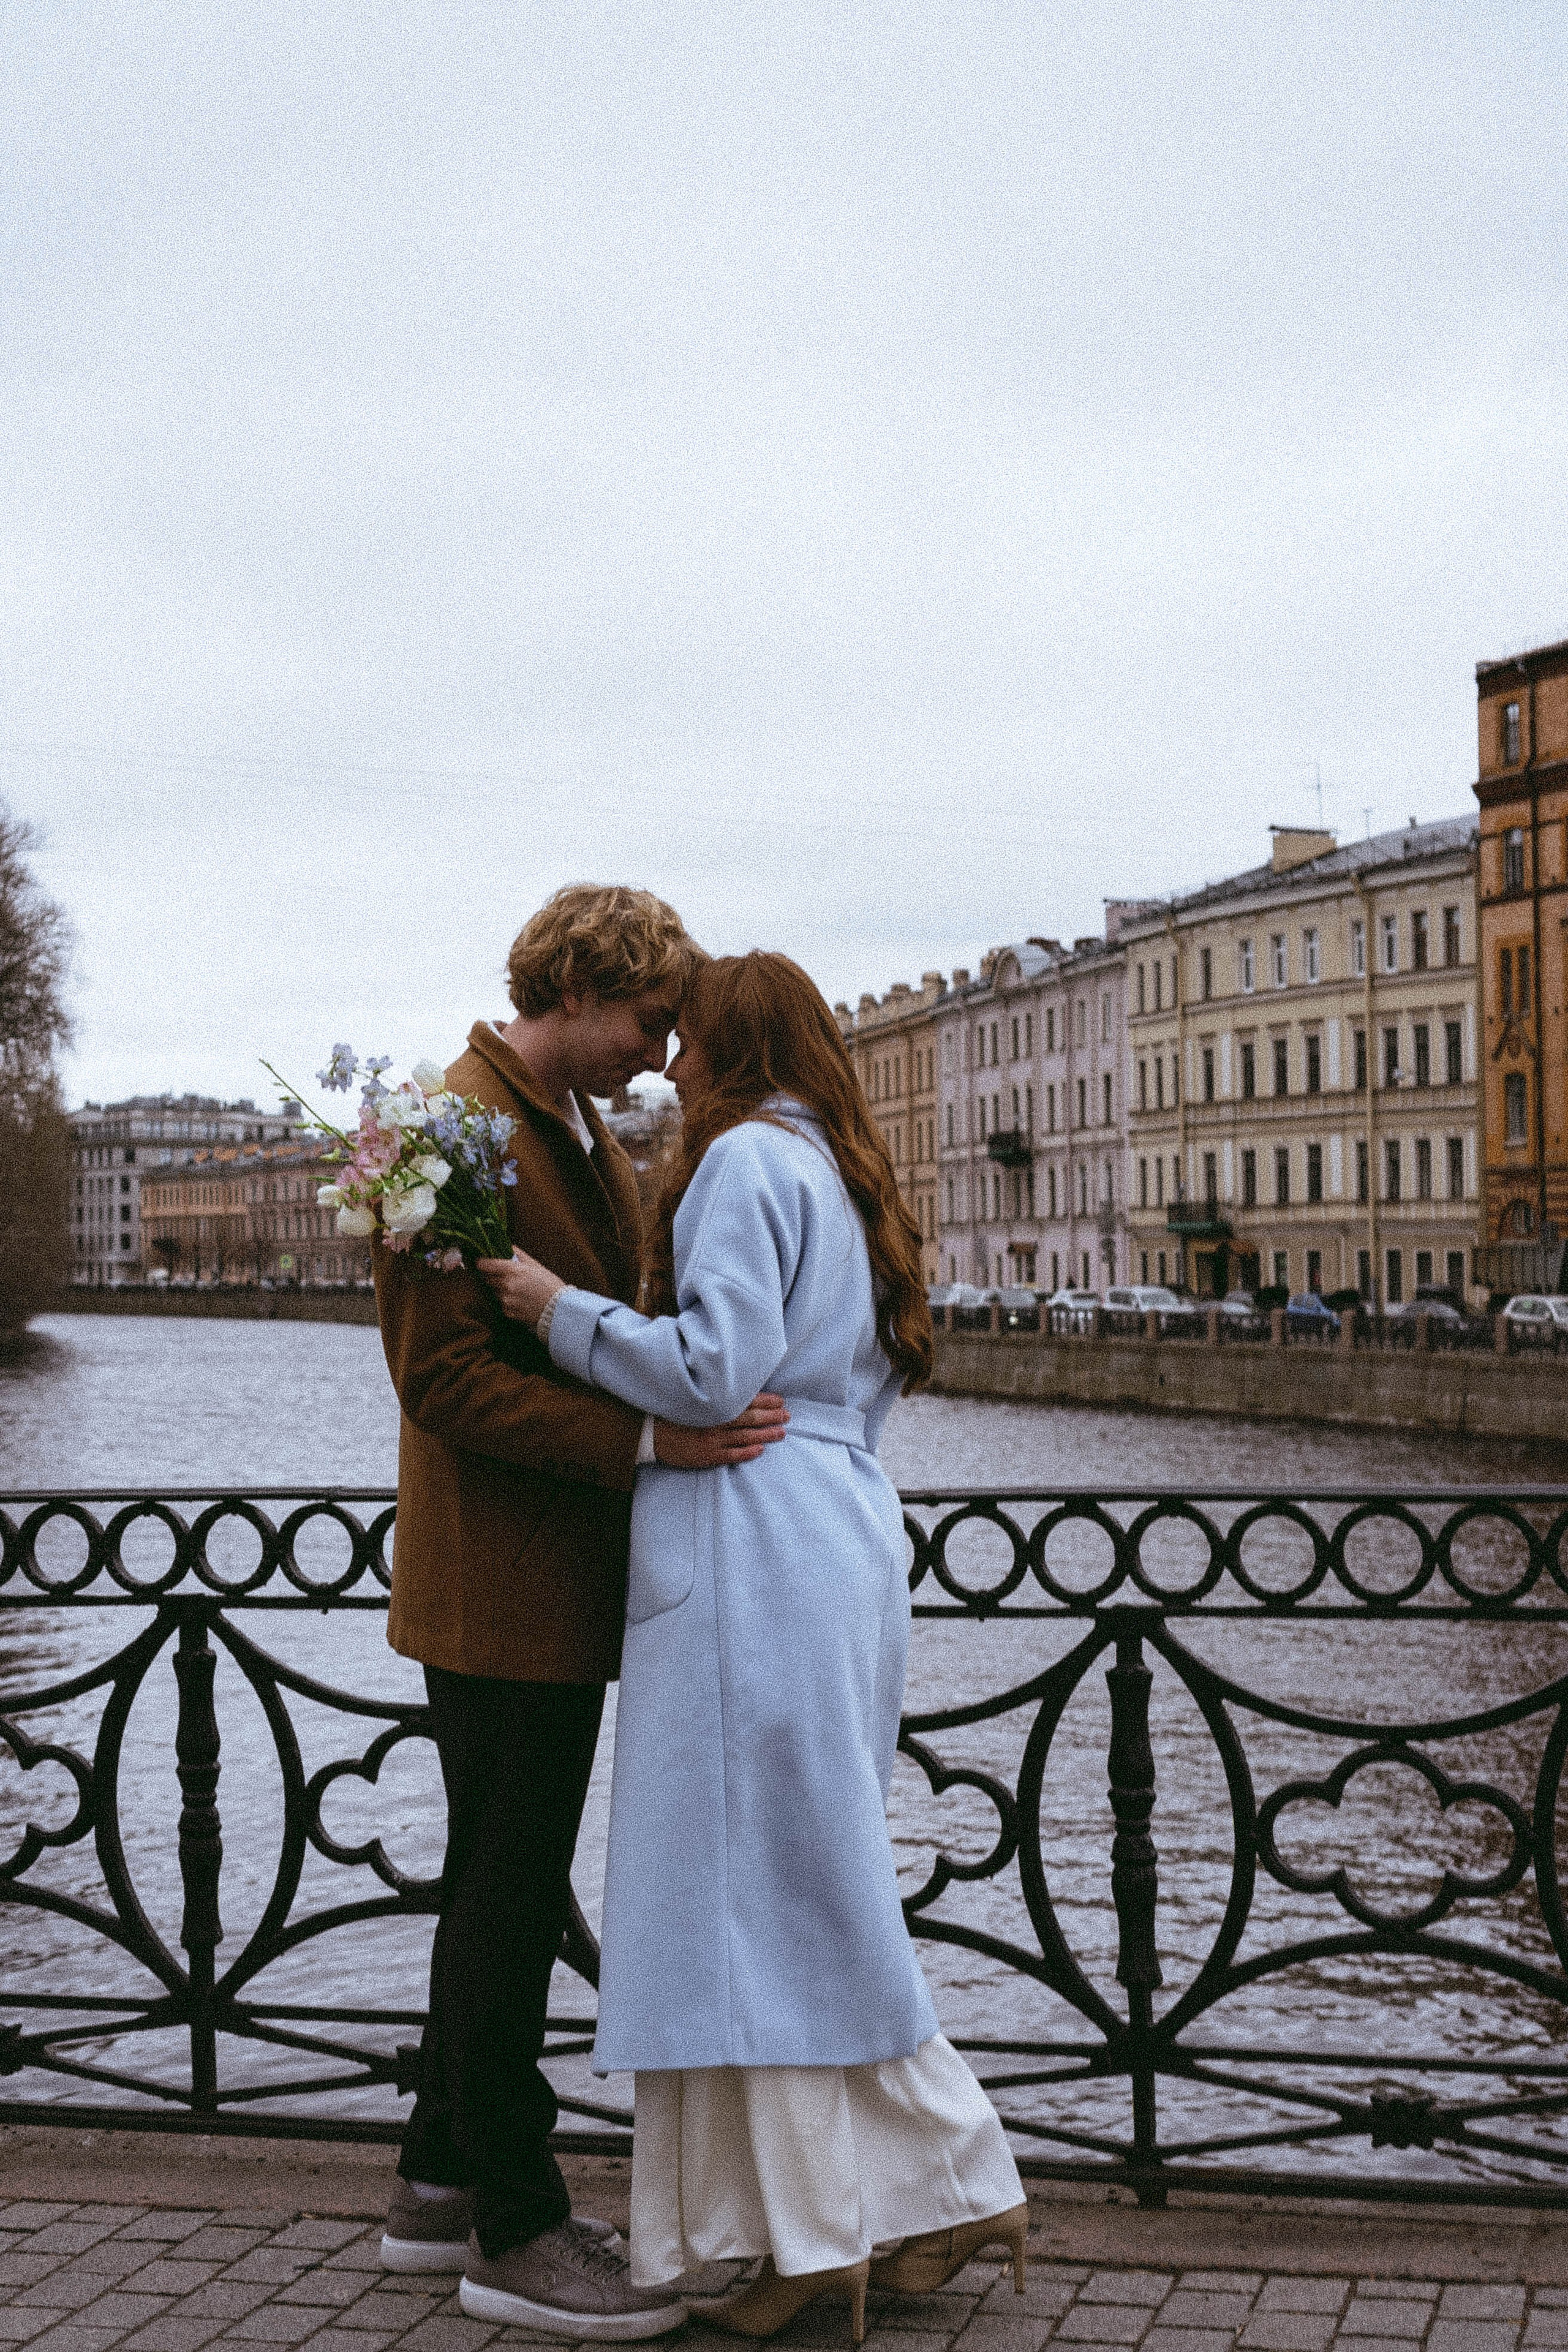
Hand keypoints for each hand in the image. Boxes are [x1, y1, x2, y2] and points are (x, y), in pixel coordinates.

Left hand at [476, 1248, 564, 1326]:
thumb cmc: (550, 1284)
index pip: (486, 1265)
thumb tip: (508, 1246)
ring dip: (501, 1289)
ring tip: (517, 1289)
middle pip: (487, 1279)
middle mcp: (506, 1285)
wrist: (559, 1309)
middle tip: (503, 1276)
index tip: (481, 1262)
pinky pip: (502, 1304)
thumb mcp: (535, 1265)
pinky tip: (520, 1300)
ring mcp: (506, 1300)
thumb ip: (519, 1255)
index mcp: (512, 1270)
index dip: (482, 1263)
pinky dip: (507, 1302)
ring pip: (495, 1292)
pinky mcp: (508, 1312)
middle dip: (492, 1276)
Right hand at [653, 1395, 789, 1467]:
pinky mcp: (707, 1455)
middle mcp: (715, 1421)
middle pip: (750, 1418)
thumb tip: (734, 1384)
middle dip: (771, 1416)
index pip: (745, 1400)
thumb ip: (711, 1391)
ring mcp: (712, 1439)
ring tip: (781, 1432)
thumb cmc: (670, 1411)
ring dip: (766, 1434)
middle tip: (787, 1416)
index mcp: (713, 1404)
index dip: (765, 1400)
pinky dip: (748, 1452)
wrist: (648, 1432)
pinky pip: (732, 1455)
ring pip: (745, 1437)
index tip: (780, 1400)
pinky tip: (760, 1450)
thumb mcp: (691, 1395)